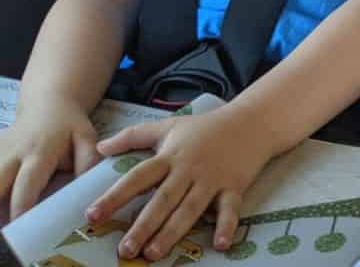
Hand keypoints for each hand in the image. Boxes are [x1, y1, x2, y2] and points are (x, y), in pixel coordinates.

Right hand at [0, 100, 99, 217]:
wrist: (48, 105)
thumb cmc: (69, 127)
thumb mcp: (86, 138)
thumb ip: (88, 162)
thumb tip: (87, 188)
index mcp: (40, 151)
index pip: (27, 182)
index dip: (21, 204)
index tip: (18, 223)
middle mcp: (13, 153)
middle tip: (3, 226)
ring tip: (2, 219)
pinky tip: (2, 201)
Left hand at [89, 106, 272, 260]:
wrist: (252, 121)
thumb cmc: (207, 126)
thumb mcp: (168, 125)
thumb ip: (133, 136)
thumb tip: (99, 147)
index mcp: (170, 156)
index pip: (138, 177)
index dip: (114, 196)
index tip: (92, 215)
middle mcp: (189, 169)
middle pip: (163, 200)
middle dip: (144, 225)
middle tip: (125, 249)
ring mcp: (212, 179)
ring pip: (190, 209)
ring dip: (172, 232)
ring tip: (154, 253)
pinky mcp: (234, 186)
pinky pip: (229, 209)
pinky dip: (226, 226)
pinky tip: (220, 244)